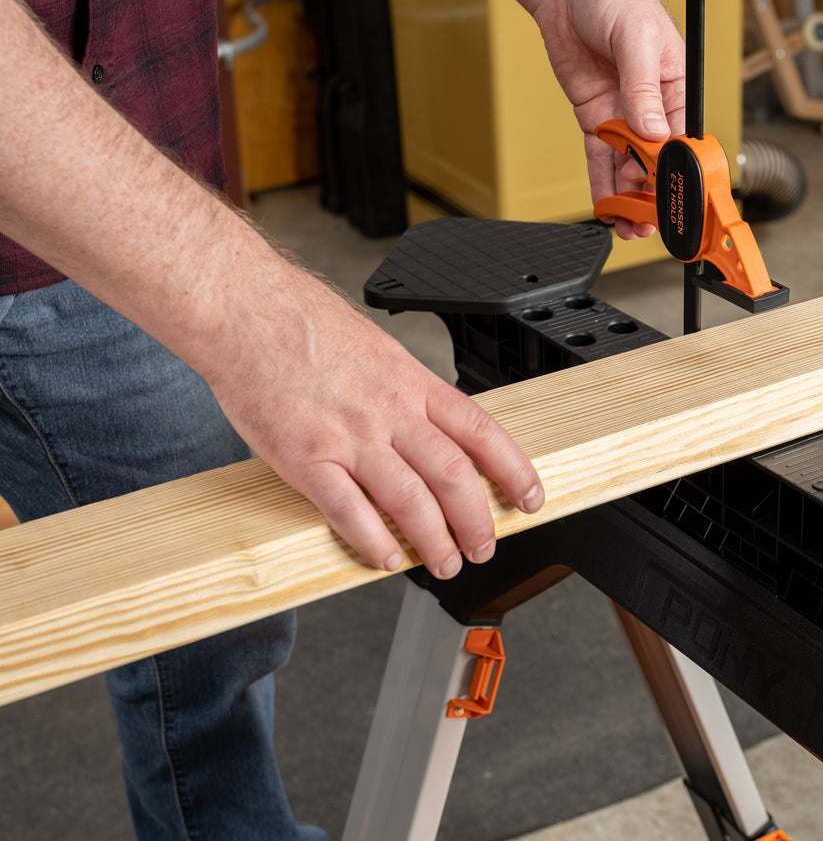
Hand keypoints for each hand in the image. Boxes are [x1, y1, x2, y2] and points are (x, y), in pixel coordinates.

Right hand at [203, 273, 543, 578]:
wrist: (243, 308)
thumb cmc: (303, 322)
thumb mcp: (379, 348)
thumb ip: (406, 390)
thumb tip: (431, 425)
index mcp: (412, 383)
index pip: (482, 432)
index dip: (514, 470)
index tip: (529, 497)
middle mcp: (390, 411)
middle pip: (454, 476)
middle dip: (478, 521)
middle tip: (485, 546)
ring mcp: (349, 436)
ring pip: (411, 500)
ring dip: (435, 541)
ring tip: (446, 564)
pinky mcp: (305, 457)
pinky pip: (349, 510)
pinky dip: (373, 541)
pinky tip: (386, 559)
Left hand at [530, 0, 685, 238]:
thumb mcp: (636, 39)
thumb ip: (644, 88)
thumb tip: (652, 128)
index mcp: (676, 85)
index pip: (683, 136)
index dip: (678, 168)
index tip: (673, 193)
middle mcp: (652, 104)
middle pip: (656, 158)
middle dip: (652, 191)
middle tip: (647, 219)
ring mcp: (622, 112)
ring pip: (628, 164)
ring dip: (628, 195)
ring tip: (628, 222)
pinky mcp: (595, 116)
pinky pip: (600, 156)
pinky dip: (602, 182)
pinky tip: (605, 205)